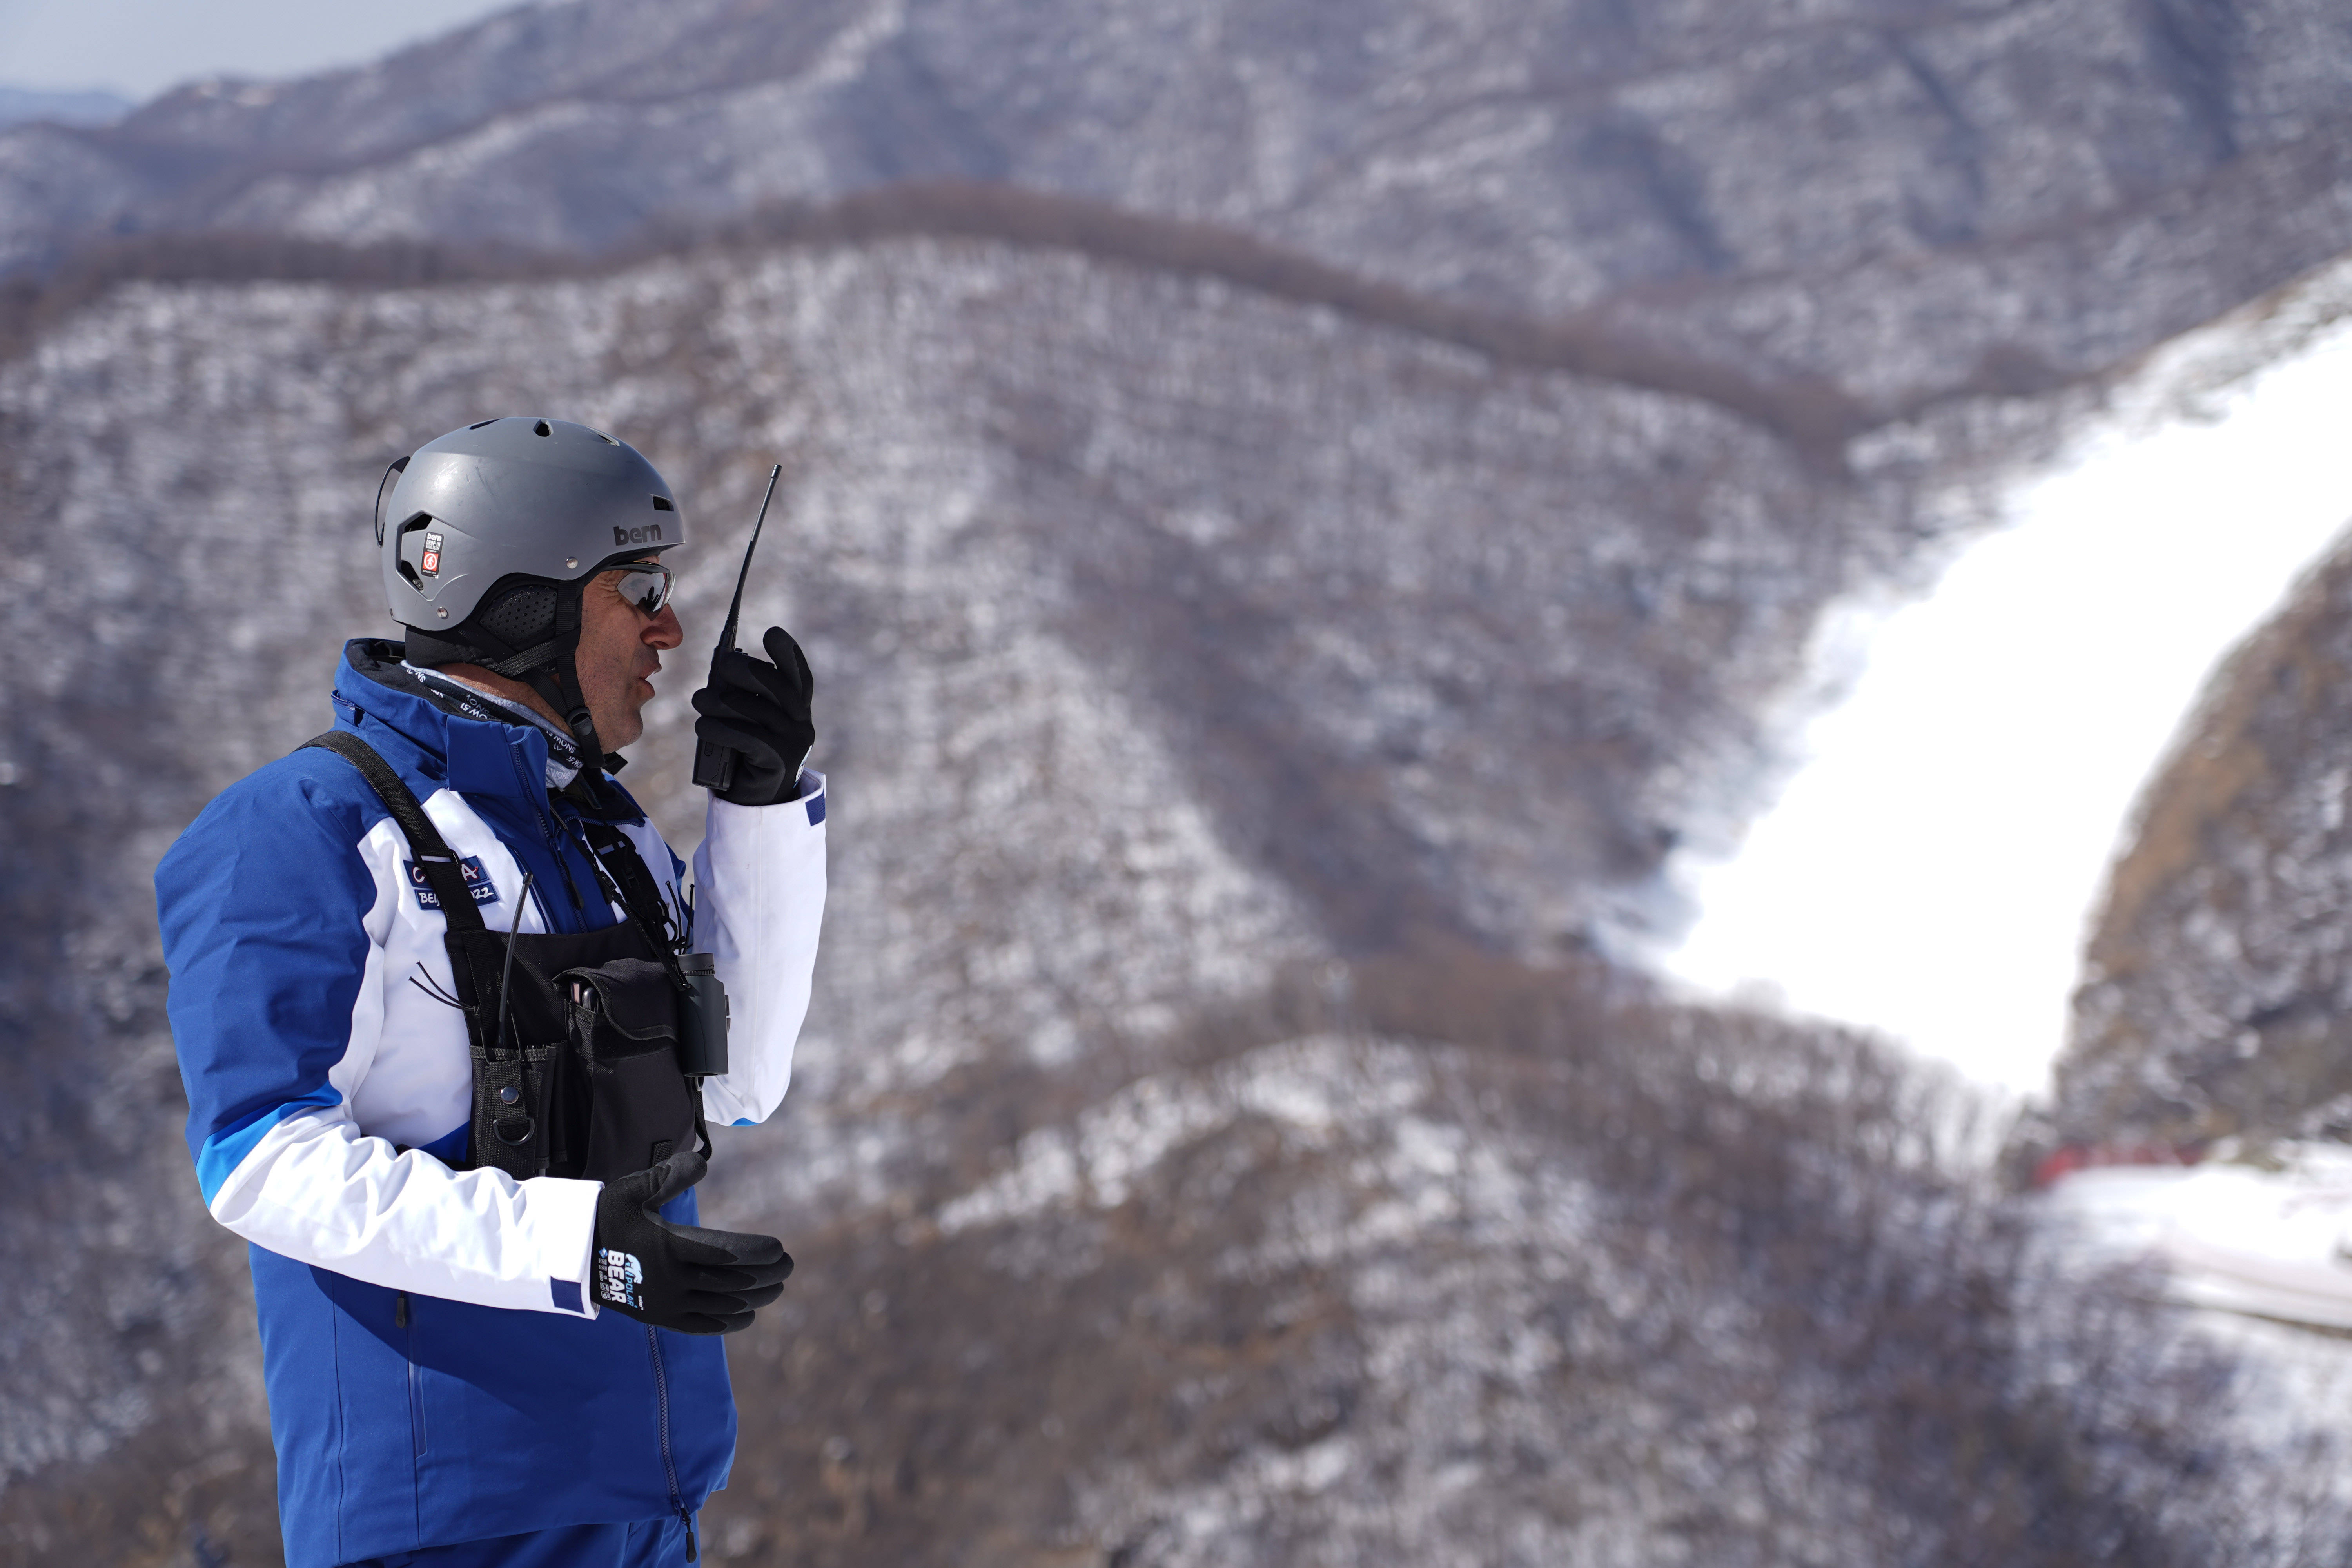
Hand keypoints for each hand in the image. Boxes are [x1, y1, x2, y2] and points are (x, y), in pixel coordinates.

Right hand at [591, 1147, 791, 1333]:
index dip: (758, 1253)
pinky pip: (702, 1325)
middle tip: (789, 1267)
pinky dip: (729, 1322)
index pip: (727, 1253)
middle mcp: (671, 1279)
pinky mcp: (660, 1317)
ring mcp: (666, 1303)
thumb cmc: (607, 1216)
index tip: (780, 1249)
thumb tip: (701, 1162)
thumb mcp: (634, 1189)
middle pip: (732, 1282)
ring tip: (776, 1288)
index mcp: (669, 1246)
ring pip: (722, 1306)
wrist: (572, 1258)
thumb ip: (669, 1175)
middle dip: (766, 1276)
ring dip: (754, 1298)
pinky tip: (747, 1315)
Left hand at [691, 625, 813, 806]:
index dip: (787, 653)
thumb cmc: (742, 756)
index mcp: (796, 710)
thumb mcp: (743, 721)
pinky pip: (746, 737)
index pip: (799, 675)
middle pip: (778, 686)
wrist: (755, 806)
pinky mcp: (778, 762)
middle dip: (748, 669)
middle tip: (723, 663)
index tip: (771, 632)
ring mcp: (793, 743)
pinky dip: (720, 728)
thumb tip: (721, 668)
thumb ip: (739, 696)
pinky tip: (702, 725)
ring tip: (699, 700)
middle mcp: (801, 723)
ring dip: (721, 701)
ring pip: (757, 710)